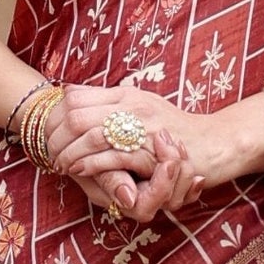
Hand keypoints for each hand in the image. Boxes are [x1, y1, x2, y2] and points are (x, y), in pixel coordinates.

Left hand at [41, 84, 194, 220]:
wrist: (215, 143)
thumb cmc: (176, 128)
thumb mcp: (142, 104)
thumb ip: (109, 99)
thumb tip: (70, 92)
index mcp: (126, 93)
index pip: (76, 97)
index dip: (56, 115)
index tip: (50, 132)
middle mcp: (132, 106)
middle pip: (77, 115)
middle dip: (56, 136)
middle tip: (48, 152)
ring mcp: (142, 128)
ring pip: (92, 136)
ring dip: (70, 154)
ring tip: (61, 164)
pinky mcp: (152, 152)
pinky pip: (114, 157)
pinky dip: (91, 165)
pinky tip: (80, 171)